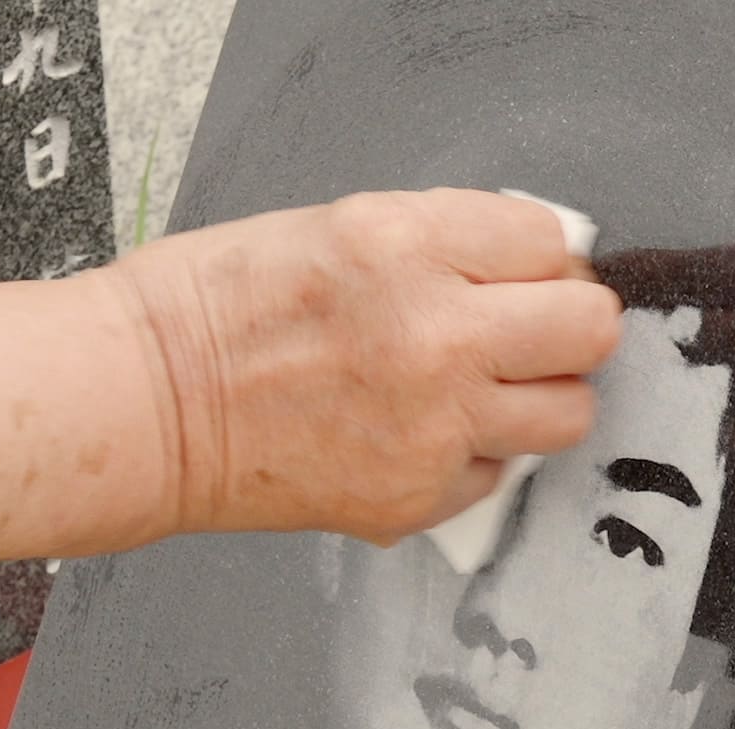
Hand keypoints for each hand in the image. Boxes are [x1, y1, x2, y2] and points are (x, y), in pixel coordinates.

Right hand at [106, 188, 621, 544]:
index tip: (514, 274)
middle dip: (563, 324)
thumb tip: (523, 264)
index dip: (536, 258)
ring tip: (482, 391)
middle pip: (588, 328)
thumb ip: (439, 240)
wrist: (145, 407)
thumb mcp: (336, 224)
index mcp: (408, 244)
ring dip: (537, 397)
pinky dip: (473, 458)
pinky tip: (418, 436)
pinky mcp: (416, 498)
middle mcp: (437, 335)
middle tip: (524, 331)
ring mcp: (433, 426)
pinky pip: (500, 474)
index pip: (551, 242)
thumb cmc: (215, 308)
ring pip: (569, 414)